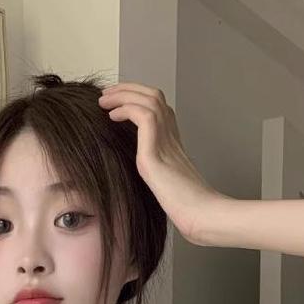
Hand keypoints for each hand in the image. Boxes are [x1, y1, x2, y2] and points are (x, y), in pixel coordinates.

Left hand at [98, 82, 217, 245]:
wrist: (199, 214)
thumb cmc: (184, 207)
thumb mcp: (163, 184)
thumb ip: (153, 173)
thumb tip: (136, 177)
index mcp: (173, 142)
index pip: (157, 107)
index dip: (137, 98)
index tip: (116, 101)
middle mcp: (171, 136)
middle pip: (153, 95)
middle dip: (127, 89)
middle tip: (106, 93)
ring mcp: (166, 141)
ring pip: (148, 99)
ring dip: (123, 95)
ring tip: (104, 100)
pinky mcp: (157, 151)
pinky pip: (143, 115)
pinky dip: (126, 109)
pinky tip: (112, 116)